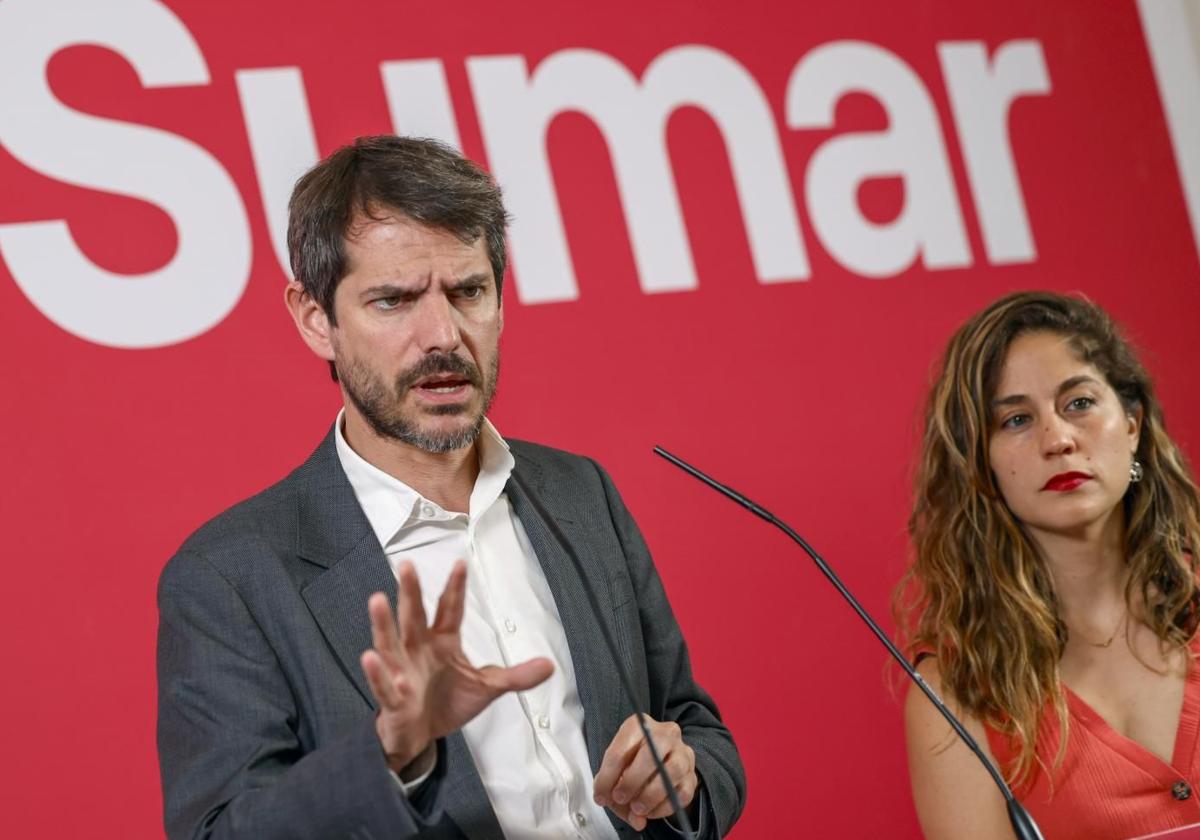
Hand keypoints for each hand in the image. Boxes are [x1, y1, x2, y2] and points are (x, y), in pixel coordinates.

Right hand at [361, 559, 553, 772]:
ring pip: (390, 643)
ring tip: (377, 599)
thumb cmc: (448, 703)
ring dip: (383, 622)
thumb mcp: (487, 687)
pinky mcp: (393, 699)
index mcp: (442, 642)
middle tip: (407, 565)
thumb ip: (516, 676)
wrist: (421, 736)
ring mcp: (402, 672)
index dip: (455, 588)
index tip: (461, 563)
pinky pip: (383, 684)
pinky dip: (378, 673)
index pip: (449, 610)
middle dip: (411, 591)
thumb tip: (550, 665)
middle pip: (414, 616)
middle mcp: (418, 650)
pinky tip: (370, 657)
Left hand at [592, 713, 697, 831]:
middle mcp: (665, 734)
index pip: (621, 750)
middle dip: (631, 782)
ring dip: (651, 795)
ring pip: (671, 772)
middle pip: (650, 755)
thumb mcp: (617, 767)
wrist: (661, 760)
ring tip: (637, 808)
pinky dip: (665, 807)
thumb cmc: (633, 761)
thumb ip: (615, 790)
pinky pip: (682, 793)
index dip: (607, 778)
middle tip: (620, 798)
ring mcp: (682, 753)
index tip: (600, 796)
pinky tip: (651, 811)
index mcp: (639, 725)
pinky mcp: (692, 774)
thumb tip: (632, 818)